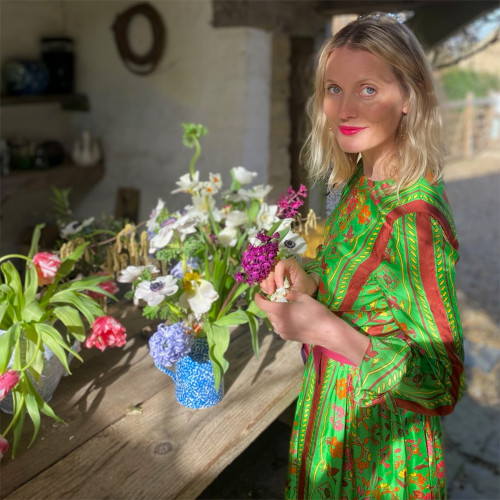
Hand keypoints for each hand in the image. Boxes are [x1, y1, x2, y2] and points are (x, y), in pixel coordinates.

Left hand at [254, 290, 369, 365]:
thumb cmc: (317, 312)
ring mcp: (282, 331)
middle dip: (270, 306)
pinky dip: (280, 322)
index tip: (258, 294)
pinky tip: (290, 318)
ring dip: (275, 314)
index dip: (258, 298)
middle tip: (276, 299)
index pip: (262, 305)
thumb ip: (292, 294)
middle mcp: (278, 323)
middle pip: (268, 313)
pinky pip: (279, 327)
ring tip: (284, 309)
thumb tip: (285, 294)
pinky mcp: (287, 337)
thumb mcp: (304, 298)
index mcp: (280, 311)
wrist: (328, 332)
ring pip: (273, 321)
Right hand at [259, 258, 317, 296]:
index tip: (280, 287)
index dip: (278, 275)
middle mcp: (281, 265)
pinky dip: (264, 287)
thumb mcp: (300, 290)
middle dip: (270, 282)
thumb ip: (291, 293)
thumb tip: (280, 297)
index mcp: (290, 264)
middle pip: (271, 270)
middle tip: (271, 292)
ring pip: (265, 274)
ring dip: (265, 285)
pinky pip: (264, 280)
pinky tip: (269, 292)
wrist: (305, 287)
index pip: (280, 265)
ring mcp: (275, 270)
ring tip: (270, 293)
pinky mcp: (271, 276)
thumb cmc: (304, 286)